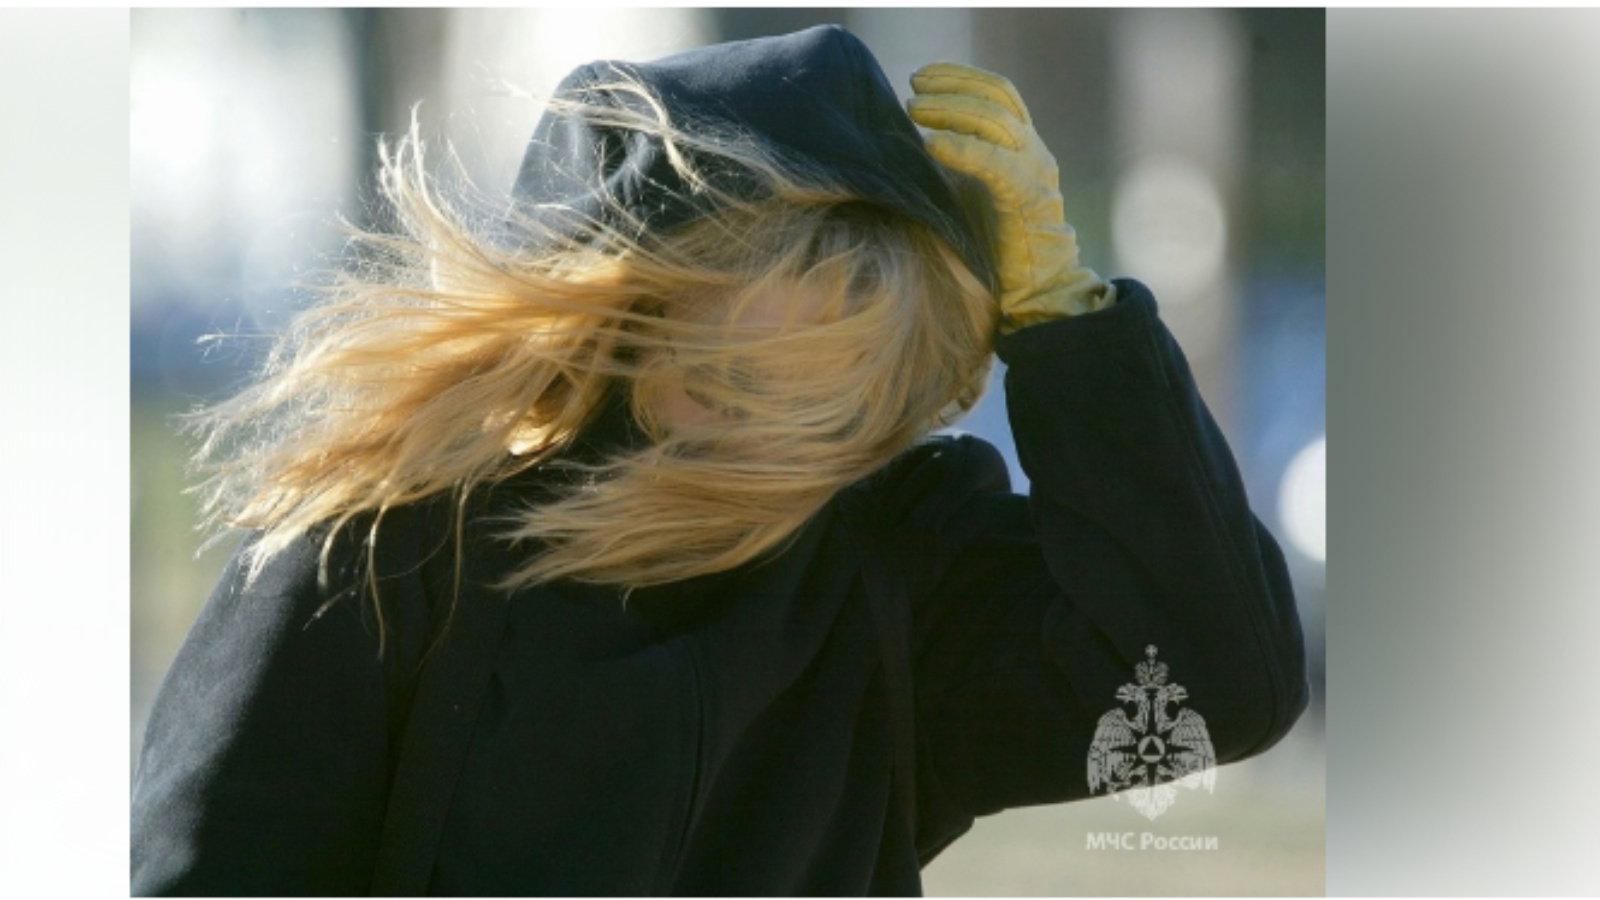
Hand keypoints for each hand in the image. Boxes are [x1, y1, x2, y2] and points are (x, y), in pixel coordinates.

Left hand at [907, 63, 1111, 330]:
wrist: (1039, 291)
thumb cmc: (998, 248)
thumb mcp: (972, 193)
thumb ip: (955, 164)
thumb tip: (908, 141)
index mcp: (1023, 147)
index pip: (998, 93)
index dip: (961, 76)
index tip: (923, 77)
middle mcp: (1034, 152)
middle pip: (997, 98)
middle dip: (952, 85)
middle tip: (913, 87)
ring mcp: (1035, 173)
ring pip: (997, 121)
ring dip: (951, 109)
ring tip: (913, 108)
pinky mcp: (1028, 201)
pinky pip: (996, 164)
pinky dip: (963, 148)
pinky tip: (932, 144)